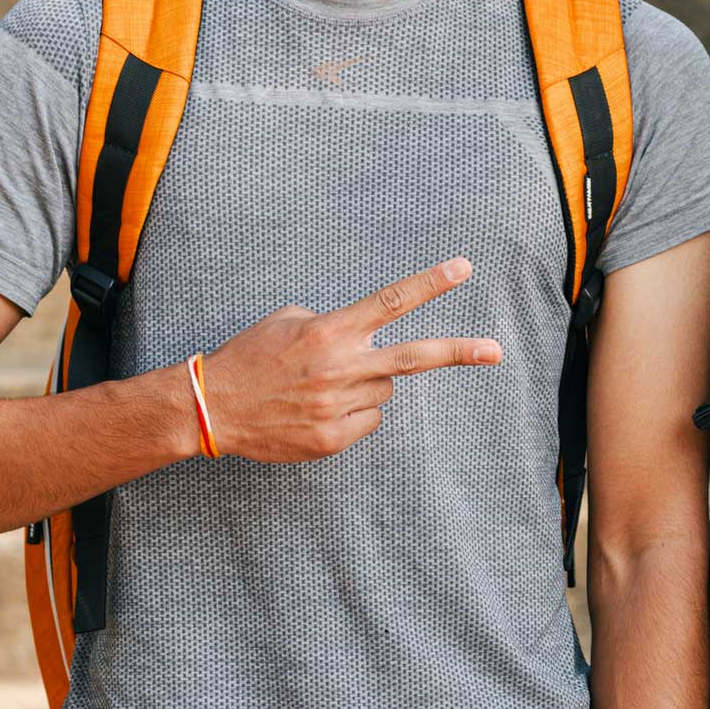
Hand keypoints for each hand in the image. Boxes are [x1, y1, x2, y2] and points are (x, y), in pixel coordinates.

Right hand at [198, 257, 500, 462]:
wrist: (212, 408)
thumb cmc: (251, 357)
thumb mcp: (288, 321)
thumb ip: (334, 323)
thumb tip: (367, 336)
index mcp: (330, 331)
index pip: (391, 301)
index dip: (430, 283)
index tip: (463, 268)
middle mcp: (340, 367)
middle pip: (414, 357)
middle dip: (459, 352)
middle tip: (497, 351)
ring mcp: (337, 407)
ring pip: (384, 390)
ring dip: (367, 383)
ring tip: (324, 384)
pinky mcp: (331, 440)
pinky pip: (367, 420)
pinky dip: (353, 413)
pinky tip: (317, 409)